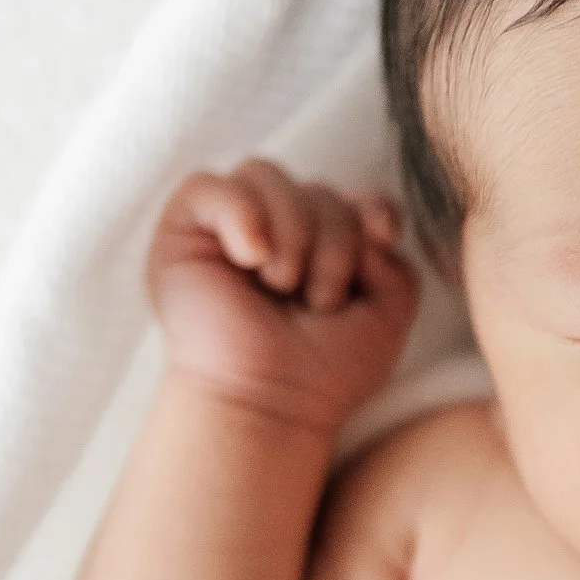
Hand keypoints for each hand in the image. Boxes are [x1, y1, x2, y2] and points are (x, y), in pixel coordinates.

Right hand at [147, 160, 419, 430]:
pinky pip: (209, 184)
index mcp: (321, 246)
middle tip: (316, 300)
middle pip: (315, 187)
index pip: (351, 196)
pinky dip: (240, 213)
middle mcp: (275, 231)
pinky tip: (251, 258)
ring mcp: (229, 229)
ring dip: (291, 232)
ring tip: (282, 285)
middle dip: (331, 242)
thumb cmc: (323, 370)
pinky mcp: (183, 232)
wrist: (271, 403)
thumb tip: (365, 221)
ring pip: (266, 175)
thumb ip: (396, 260)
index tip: (381, 237)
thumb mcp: (387, 314)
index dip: (371, 207)